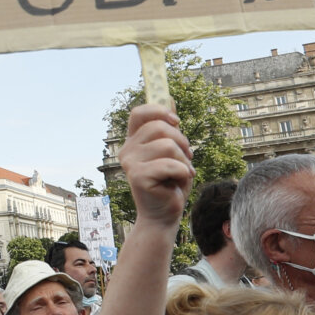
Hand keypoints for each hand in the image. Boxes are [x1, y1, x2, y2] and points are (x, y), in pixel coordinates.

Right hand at [118, 104, 193, 225]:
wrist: (164, 216)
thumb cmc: (169, 184)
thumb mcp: (173, 153)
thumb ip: (169, 129)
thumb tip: (169, 98)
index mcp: (134, 142)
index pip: (139, 113)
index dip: (158, 110)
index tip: (176, 121)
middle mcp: (128, 150)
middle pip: (159, 127)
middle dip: (182, 141)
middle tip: (187, 158)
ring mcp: (130, 163)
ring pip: (168, 144)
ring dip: (184, 159)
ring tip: (183, 172)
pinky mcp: (138, 177)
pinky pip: (170, 164)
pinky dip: (183, 172)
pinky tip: (178, 182)